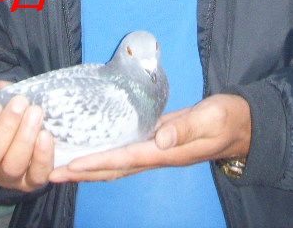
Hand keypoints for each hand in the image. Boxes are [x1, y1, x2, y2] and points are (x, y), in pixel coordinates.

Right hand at [0, 80, 55, 191]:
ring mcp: (8, 177)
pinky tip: (45, 135)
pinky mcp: (31, 181)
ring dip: (25, 138)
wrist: (27, 109)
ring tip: (35, 113)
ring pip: (12, 167)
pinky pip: (36, 176)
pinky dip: (42, 157)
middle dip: (6, 128)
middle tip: (20, 103)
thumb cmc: (0, 103)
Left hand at [48, 93, 250, 182]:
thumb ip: (186, 128)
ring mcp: (156, 151)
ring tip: (60, 166)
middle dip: (82, 172)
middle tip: (50, 172)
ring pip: (116, 164)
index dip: (97, 163)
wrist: (243, 124)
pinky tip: (90, 149)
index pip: (125, 159)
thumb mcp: (210, 120)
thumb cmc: (227, 119)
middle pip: (113, 169)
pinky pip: (124, 152)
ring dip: (88, 167)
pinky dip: (104, 154)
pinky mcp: (156, 141)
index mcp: (167, 152)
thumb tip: (160, 138)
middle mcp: (157, 155)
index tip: (71, 165)